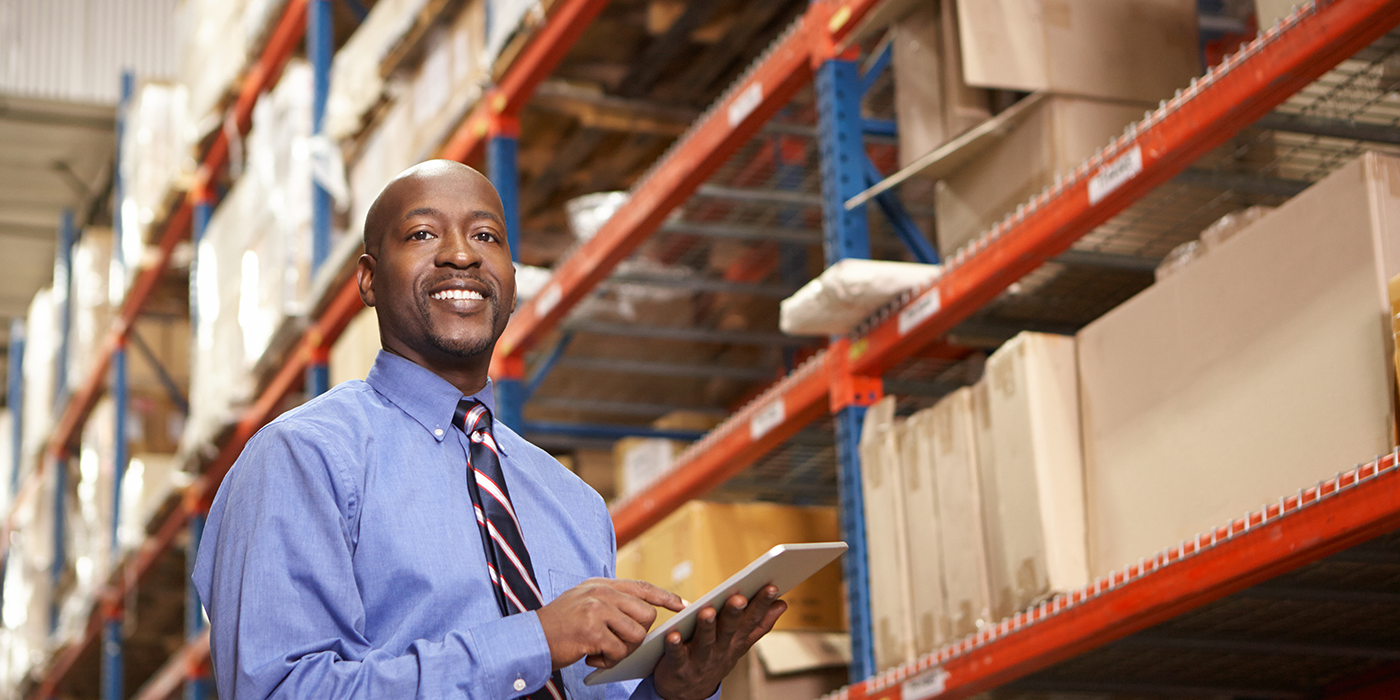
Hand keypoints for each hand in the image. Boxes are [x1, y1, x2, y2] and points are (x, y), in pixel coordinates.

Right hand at [536, 578, 683, 670]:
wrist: (530, 639)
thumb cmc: (559, 626)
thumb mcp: (584, 601)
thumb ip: (611, 601)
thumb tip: (645, 611)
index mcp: (601, 585)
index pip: (642, 588)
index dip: (665, 597)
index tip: (683, 605)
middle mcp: (600, 593)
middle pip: (646, 615)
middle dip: (639, 634)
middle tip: (620, 643)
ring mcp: (596, 610)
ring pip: (635, 635)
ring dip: (623, 650)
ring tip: (603, 651)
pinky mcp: (591, 631)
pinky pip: (618, 651)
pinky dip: (608, 660)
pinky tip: (592, 658)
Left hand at [652, 585, 786, 699]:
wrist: (687, 693)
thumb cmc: (714, 659)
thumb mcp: (740, 645)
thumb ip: (759, 626)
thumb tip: (782, 605)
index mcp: (735, 641)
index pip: (752, 621)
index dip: (762, 605)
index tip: (772, 587)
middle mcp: (720, 650)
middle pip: (729, 630)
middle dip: (735, 614)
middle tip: (739, 598)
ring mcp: (699, 659)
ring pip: (705, 642)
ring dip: (706, 627)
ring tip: (708, 612)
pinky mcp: (678, 666)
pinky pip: (676, 655)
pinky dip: (675, 646)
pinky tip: (673, 635)